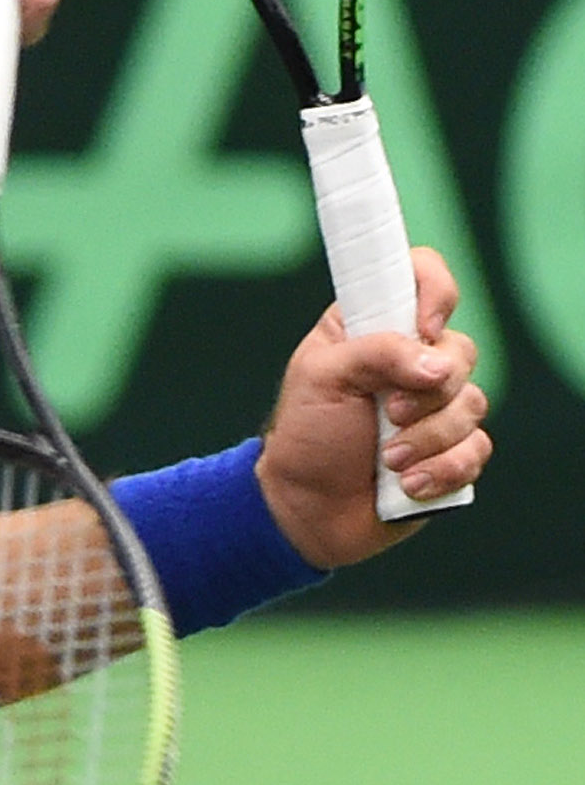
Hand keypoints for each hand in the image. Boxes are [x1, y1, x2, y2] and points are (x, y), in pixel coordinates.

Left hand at [256, 244, 491, 565]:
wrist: (308, 508)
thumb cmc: (307, 434)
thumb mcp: (321, 378)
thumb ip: (376, 353)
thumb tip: (438, 366)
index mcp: (373, 327)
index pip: (422, 276)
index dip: (435, 292)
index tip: (422, 328)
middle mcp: (411, 360)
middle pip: (460, 350)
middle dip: (427, 391)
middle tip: (387, 413)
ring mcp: (437, 406)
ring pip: (472, 404)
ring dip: (427, 438)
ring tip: (388, 459)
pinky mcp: (454, 450)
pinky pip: (477, 450)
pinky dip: (442, 469)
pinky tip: (409, 484)